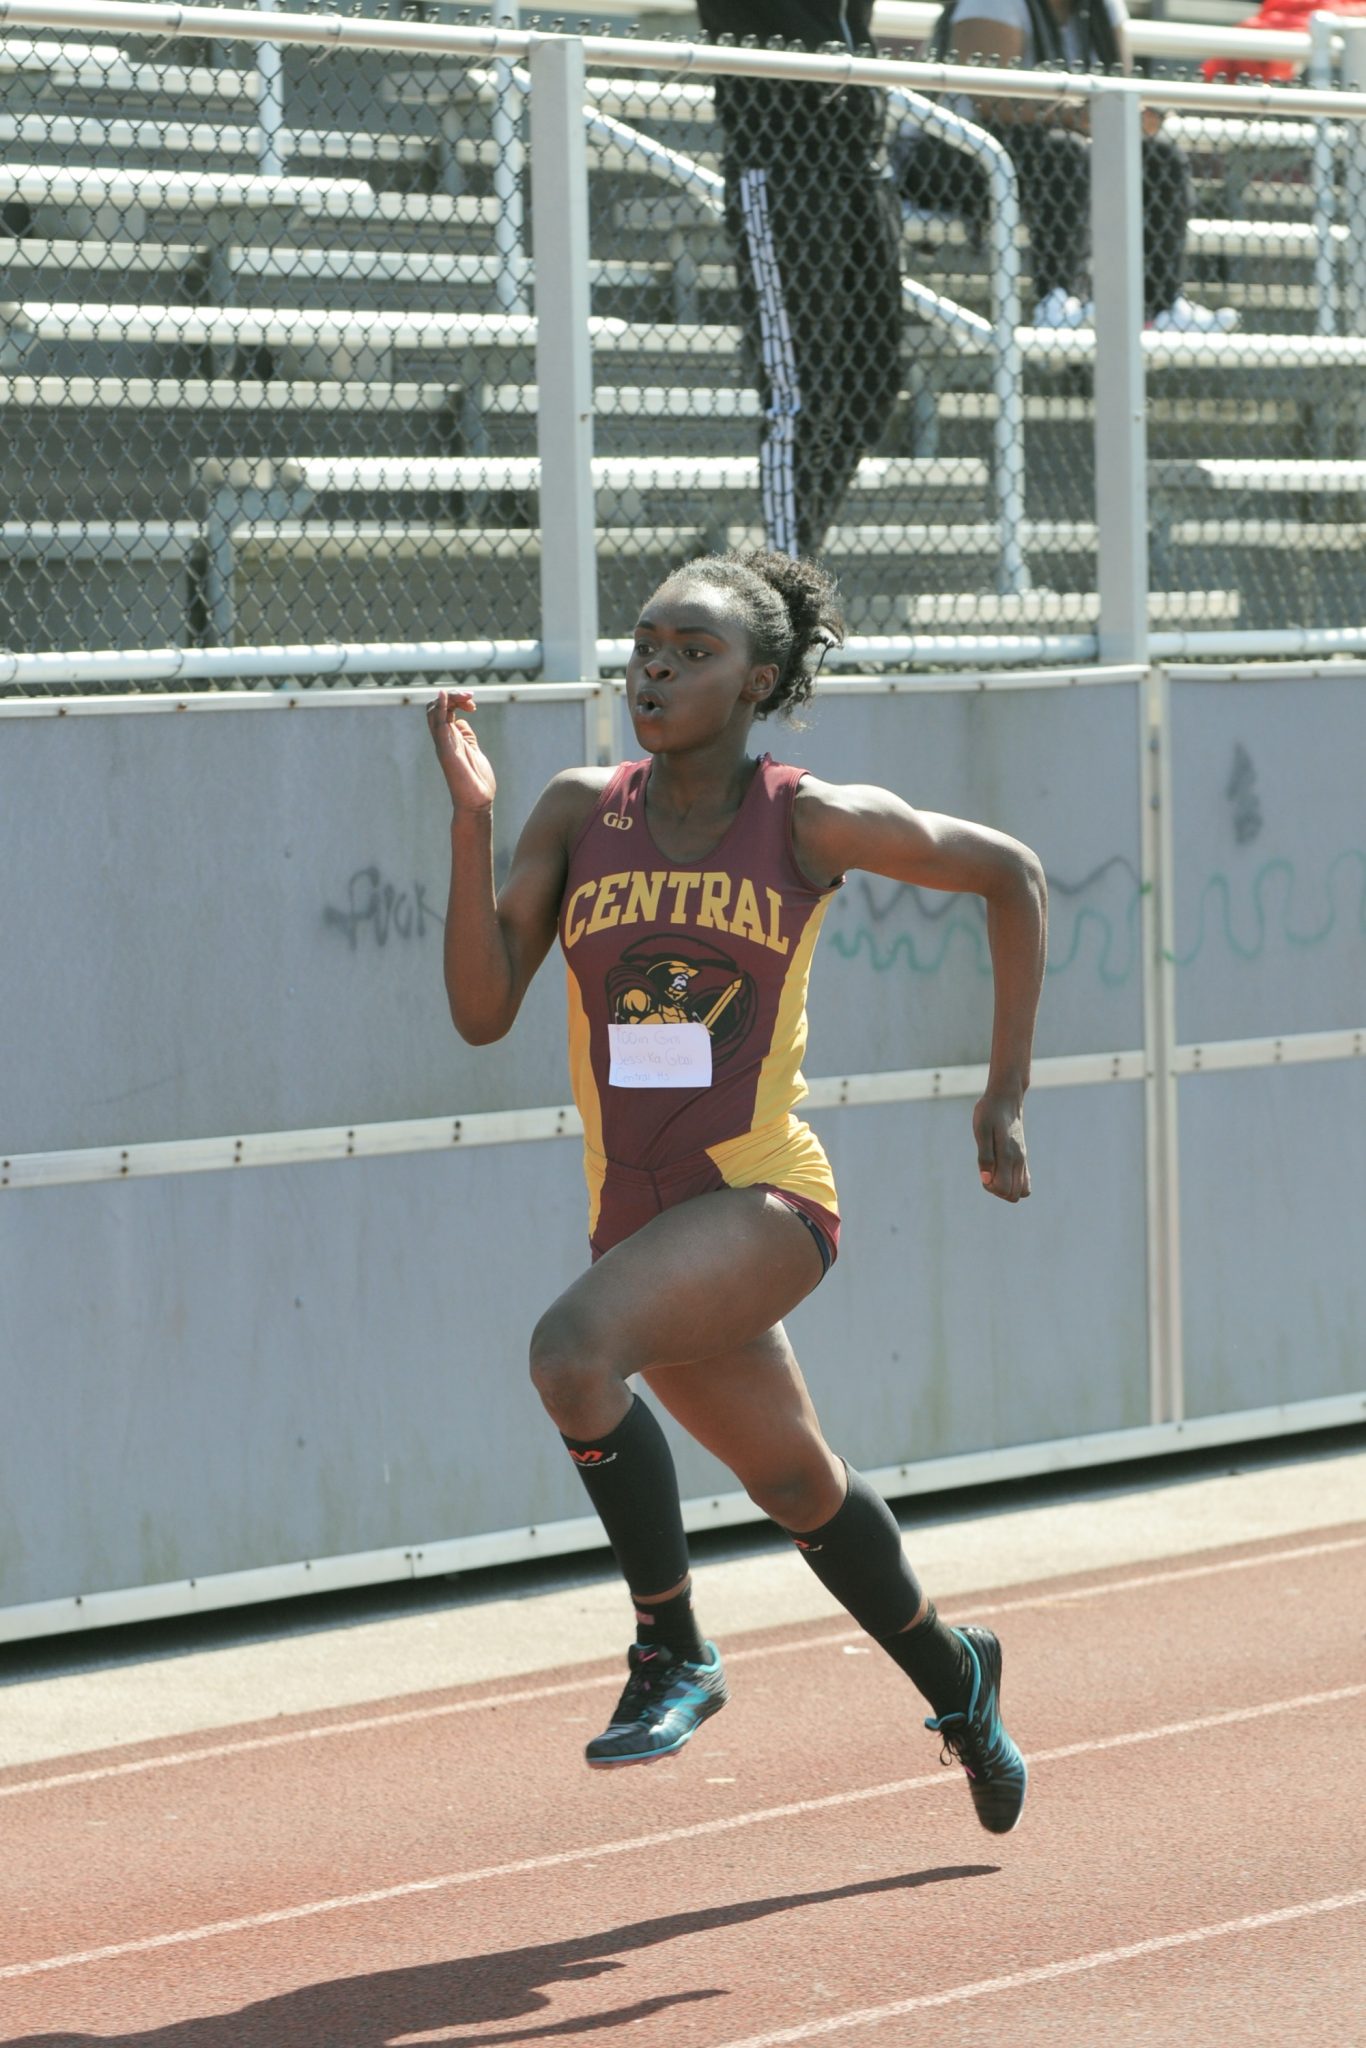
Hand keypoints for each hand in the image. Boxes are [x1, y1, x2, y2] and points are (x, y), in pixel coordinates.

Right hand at [427, 689, 495, 813]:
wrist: (477, 802)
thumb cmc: (476, 780)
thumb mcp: (473, 749)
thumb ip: (466, 735)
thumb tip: (462, 721)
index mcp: (450, 737)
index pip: (444, 709)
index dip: (456, 700)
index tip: (473, 705)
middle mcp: (443, 738)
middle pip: (437, 706)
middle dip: (453, 696)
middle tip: (471, 698)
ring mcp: (443, 744)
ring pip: (433, 711)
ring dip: (449, 698)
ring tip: (467, 697)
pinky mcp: (446, 750)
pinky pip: (437, 725)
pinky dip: (440, 708)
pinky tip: (445, 696)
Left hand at [973, 1091, 1030, 1202]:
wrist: (1005, 1097)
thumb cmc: (989, 1112)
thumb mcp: (981, 1131)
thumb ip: (985, 1157)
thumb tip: (986, 1180)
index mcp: (1009, 1156)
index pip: (1004, 1190)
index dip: (990, 1187)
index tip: (983, 1171)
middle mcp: (1019, 1161)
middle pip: (1013, 1195)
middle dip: (997, 1191)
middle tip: (987, 1172)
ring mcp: (1022, 1159)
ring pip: (1021, 1190)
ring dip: (1005, 1188)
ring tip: (994, 1171)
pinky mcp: (1023, 1156)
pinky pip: (1024, 1181)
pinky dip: (1013, 1182)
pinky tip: (1000, 1168)